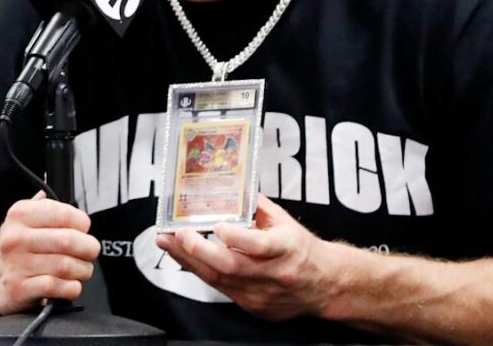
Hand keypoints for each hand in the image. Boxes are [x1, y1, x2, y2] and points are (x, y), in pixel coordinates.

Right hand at [0, 192, 99, 313]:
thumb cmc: (15, 245)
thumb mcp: (23, 218)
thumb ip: (42, 205)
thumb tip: (48, 192)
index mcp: (20, 215)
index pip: (64, 214)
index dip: (82, 223)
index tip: (85, 230)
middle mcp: (15, 238)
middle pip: (68, 241)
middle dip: (88, 248)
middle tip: (91, 252)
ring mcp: (15, 265)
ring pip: (65, 265)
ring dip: (82, 270)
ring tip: (83, 269)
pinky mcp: (17, 290)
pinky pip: (54, 287)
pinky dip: (70, 288)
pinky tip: (72, 285)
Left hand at [155, 194, 338, 319]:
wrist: (324, 285)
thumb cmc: (303, 250)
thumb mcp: (286, 222)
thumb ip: (257, 206)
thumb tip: (231, 187)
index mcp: (286, 248)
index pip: (259, 246)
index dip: (236, 237)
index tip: (217, 225)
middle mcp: (273, 274)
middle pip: (231, 266)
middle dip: (198, 251)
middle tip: (175, 235)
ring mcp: (261, 294)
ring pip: (220, 280)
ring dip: (189, 261)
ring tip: (168, 243)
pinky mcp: (252, 306)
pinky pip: (221, 289)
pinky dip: (201, 272)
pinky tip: (185, 258)